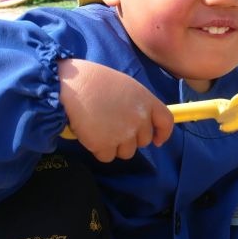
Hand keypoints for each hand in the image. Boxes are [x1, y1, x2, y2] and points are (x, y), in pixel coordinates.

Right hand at [58, 58, 174, 161]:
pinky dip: (99, 150)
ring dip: (115, 146)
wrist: (71, 85)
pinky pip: (107, 157)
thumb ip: (139, 105)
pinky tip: (90, 134)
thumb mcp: (126, 86)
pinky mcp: (106, 145)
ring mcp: (124, 134)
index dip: (163, 133)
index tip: (157, 140)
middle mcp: (140, 119)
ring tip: (100, 128)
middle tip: (113, 126)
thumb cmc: (94, 81)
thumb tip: (142, 122)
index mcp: (147, 101)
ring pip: (126, 152)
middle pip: (144, 141)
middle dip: (131, 138)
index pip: (166, 122)